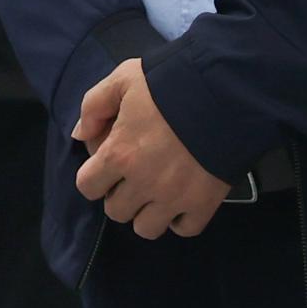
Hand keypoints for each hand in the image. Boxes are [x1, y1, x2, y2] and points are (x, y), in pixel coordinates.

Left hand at [73, 60, 228, 237]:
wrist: (226, 90)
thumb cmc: (170, 81)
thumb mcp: (123, 78)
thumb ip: (94, 106)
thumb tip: (80, 135)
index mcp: (119, 153)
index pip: (87, 186)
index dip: (94, 175)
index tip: (108, 162)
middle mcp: (143, 183)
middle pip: (115, 211)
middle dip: (119, 193)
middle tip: (134, 174)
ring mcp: (174, 198)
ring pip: (146, 228)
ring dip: (147, 212)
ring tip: (156, 189)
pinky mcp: (204, 204)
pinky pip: (184, 229)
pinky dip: (180, 219)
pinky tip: (181, 198)